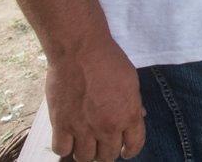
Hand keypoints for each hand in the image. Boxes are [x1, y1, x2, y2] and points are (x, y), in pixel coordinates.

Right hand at [47, 37, 144, 160]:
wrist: (80, 51)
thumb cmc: (108, 60)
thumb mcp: (131, 81)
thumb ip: (134, 103)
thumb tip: (139, 117)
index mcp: (129, 115)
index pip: (134, 145)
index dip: (130, 151)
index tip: (125, 151)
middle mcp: (108, 127)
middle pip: (108, 156)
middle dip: (107, 152)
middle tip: (102, 144)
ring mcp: (83, 128)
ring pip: (85, 157)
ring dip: (86, 152)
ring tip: (85, 143)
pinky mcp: (61, 124)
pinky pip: (62, 150)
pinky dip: (65, 147)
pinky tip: (67, 139)